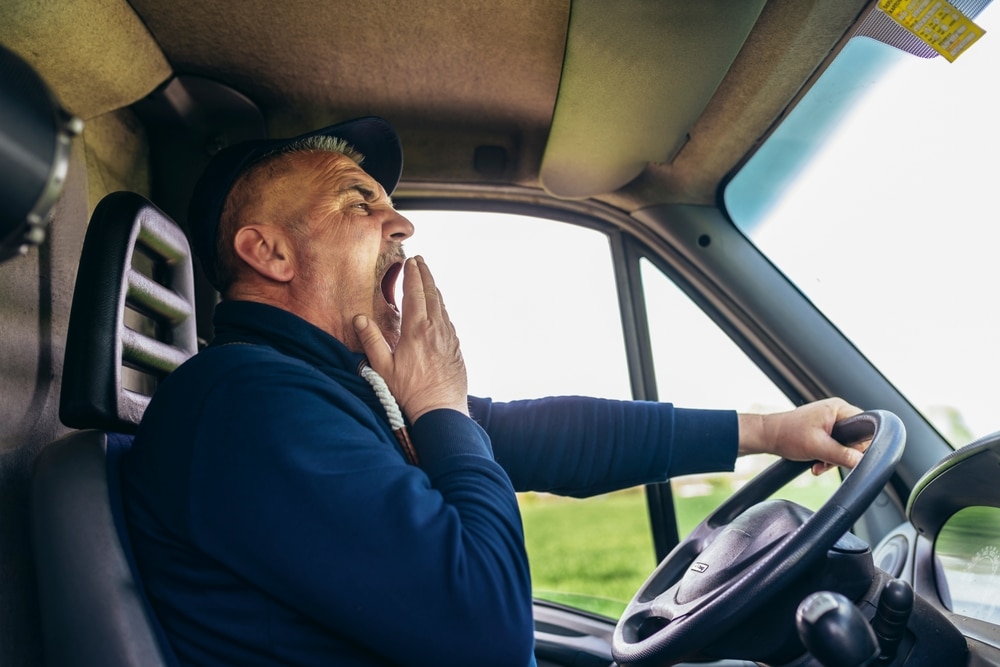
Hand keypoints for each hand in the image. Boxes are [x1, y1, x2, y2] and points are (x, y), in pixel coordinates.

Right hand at [353, 256, 468, 421]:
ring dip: (434, 289)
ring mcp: (448, 337)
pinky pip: (448, 320)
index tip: (411, 261)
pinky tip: (438, 308)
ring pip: (442, 305)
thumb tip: (359, 318)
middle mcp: (436, 328)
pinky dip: (441, 307)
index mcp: (417, 329)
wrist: (441, 410)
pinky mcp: (456, 347)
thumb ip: (371, 341)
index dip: (412, 275)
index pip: (414, 293)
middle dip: (425, 274)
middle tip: (420, 261)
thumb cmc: (409, 392)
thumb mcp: (383, 368)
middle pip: (431, 293)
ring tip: (428, 279)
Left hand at [738, 398, 867, 474]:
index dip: (860, 445)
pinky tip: (816, 463)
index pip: (866, 426)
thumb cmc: (787, 435)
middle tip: (828, 462)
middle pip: (855, 438)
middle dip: (843, 454)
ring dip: (833, 458)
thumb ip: (842, 455)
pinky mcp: (824, 429)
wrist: (767, 436)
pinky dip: (827, 456)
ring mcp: (830, 420)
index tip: (850, 457)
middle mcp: (837, 411)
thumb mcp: (818, 448)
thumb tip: (861, 462)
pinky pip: (835, 445)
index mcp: (839, 408)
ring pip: (845, 444)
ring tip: (818, 464)